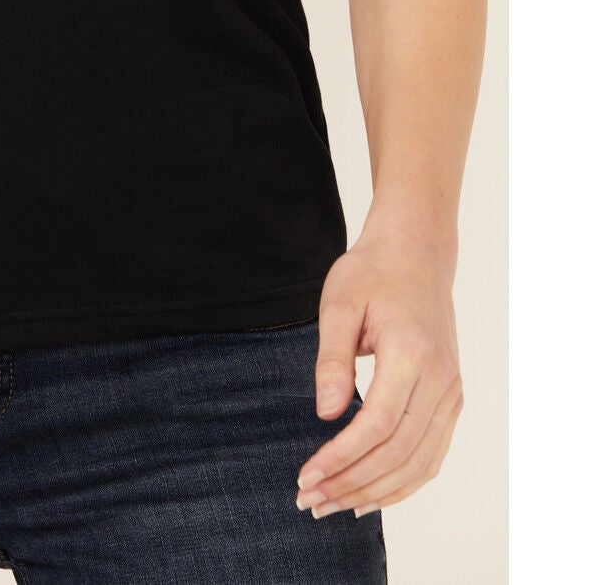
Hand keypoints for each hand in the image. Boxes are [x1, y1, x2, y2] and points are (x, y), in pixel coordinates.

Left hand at [295, 220, 463, 517]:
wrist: (417, 253)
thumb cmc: (372, 272)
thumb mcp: (339, 303)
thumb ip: (332, 359)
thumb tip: (325, 414)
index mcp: (412, 353)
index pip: (378, 425)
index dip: (341, 458)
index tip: (306, 475)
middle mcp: (441, 379)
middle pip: (399, 453)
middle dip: (352, 483)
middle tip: (309, 501)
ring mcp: (452, 392)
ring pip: (419, 462)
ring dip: (376, 491)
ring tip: (334, 505)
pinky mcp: (452, 398)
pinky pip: (432, 454)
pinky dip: (404, 482)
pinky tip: (372, 495)